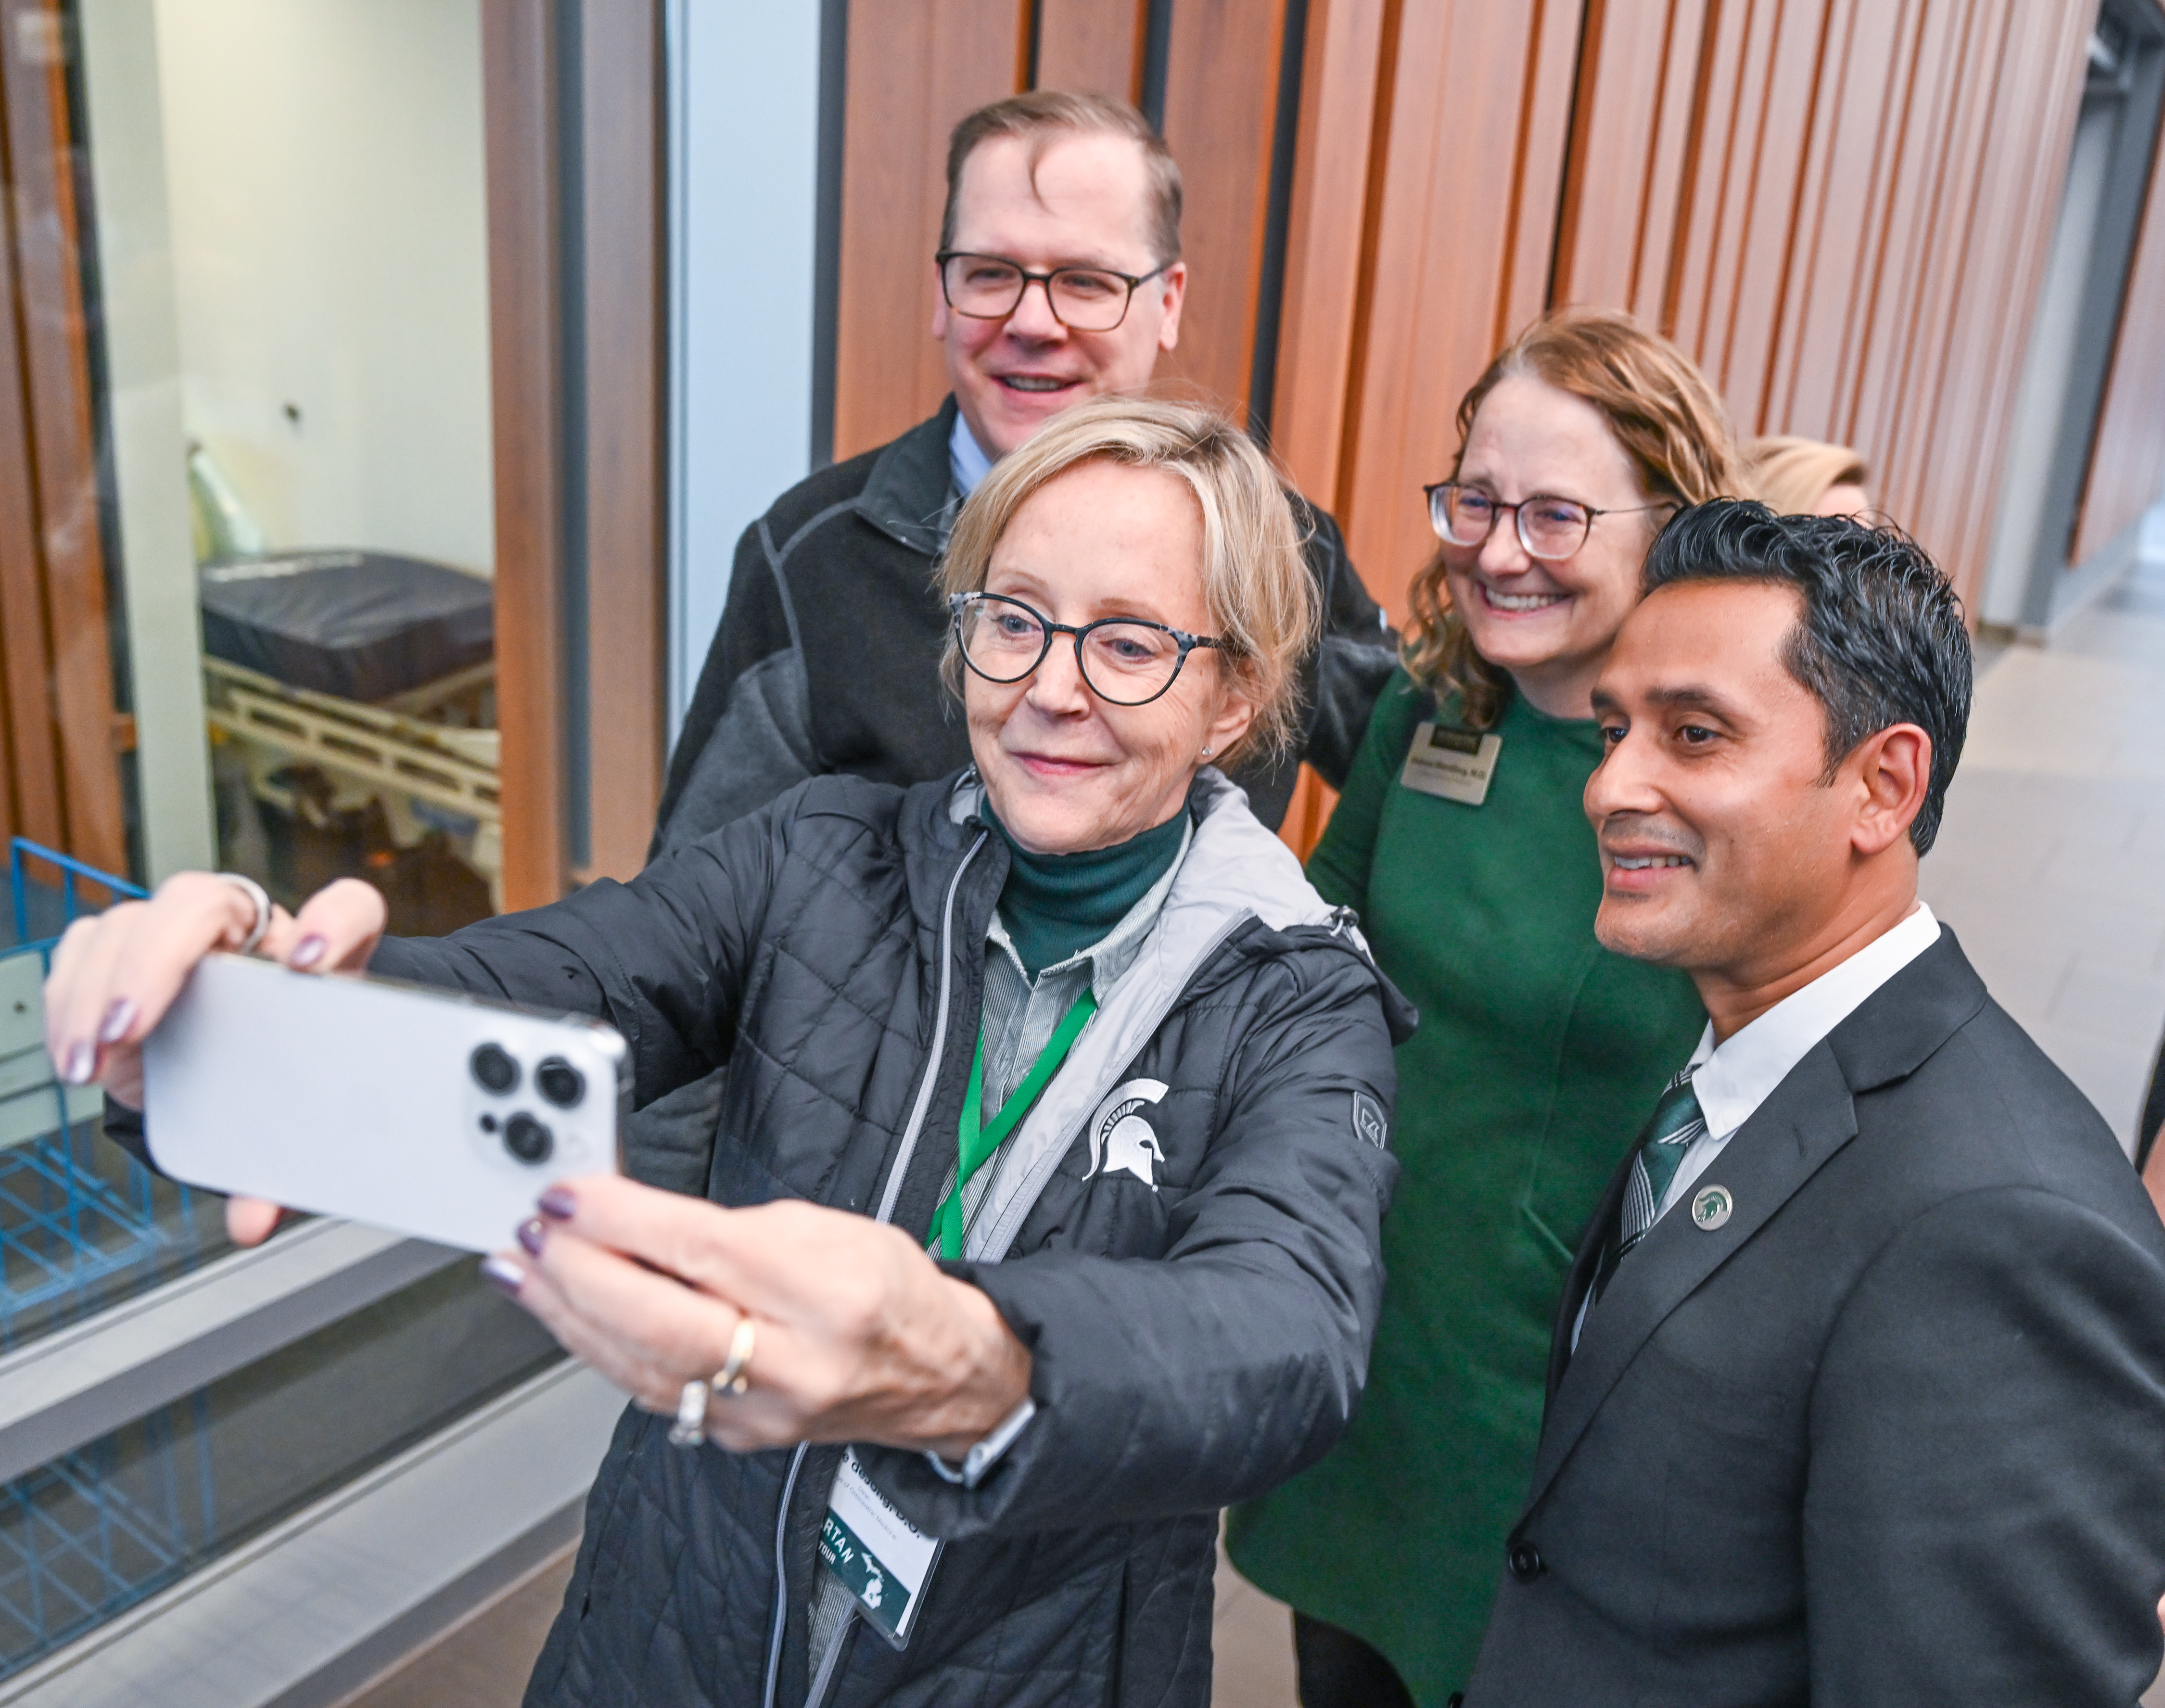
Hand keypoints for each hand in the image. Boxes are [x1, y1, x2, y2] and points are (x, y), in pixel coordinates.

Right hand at [42, 873, 388, 1245]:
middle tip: (132, 1027)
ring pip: (134, 922)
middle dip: (158, 960)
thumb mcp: (298, 1110)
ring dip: (98, 989)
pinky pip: (88, 947)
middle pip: (205, 900)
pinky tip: (76, 1054)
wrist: (253, 1049)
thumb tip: (251, 1222)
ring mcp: (186, 927)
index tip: (310, 963)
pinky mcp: (131, 945)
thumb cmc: (290, 1067)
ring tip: (91, 1059)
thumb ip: (280, 1164)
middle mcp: (253, 925)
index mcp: (324, 952)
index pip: (350, 909)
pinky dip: (70, 999)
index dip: (333, 922)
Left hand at [488, 1176, 1032, 1458]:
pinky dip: (598, 1349)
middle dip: (579, 1274)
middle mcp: (795, 1361)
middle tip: (532, 1231)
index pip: (705, 1253)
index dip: (624, 1221)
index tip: (570, 1194)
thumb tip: (635, 1219)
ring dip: (568, 1314)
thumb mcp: (827, 1225)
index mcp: (828, 1291)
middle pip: (661, 1322)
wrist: (937, 1373)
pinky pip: (650, 1391)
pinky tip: (567, 1315)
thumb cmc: (887, 1288)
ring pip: (640, 1366)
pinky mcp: (736, 1437)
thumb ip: (729, 1227)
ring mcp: (761, 1411)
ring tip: (524, 1268)